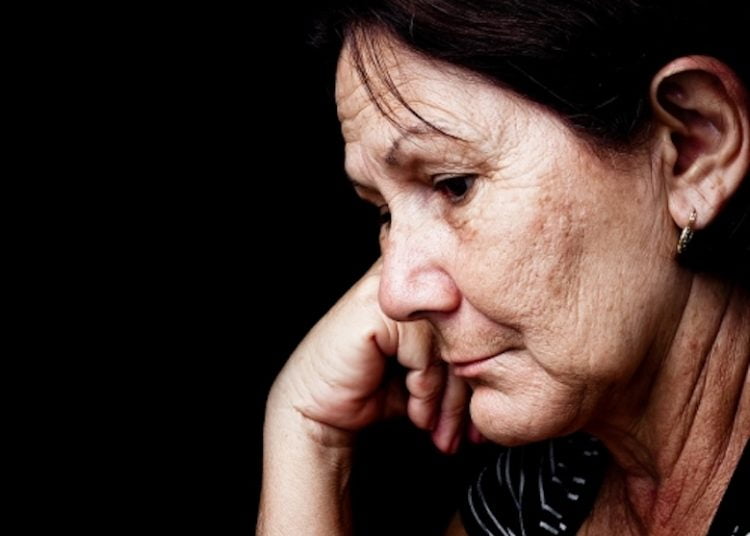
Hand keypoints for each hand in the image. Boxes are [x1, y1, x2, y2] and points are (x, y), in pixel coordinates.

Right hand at [268, 259, 469, 452]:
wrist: (319, 412)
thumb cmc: (373, 391)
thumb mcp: (428, 374)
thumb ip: (461, 359)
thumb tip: (512, 372)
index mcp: (421, 285)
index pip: (471, 321)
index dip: (480, 371)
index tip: (479, 420)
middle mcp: (406, 280)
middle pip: (462, 332)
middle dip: (465, 392)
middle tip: (462, 435)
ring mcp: (387, 290)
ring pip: (446, 343)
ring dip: (447, 398)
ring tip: (439, 431)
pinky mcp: (372, 309)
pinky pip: (422, 349)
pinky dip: (424, 387)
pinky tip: (416, 410)